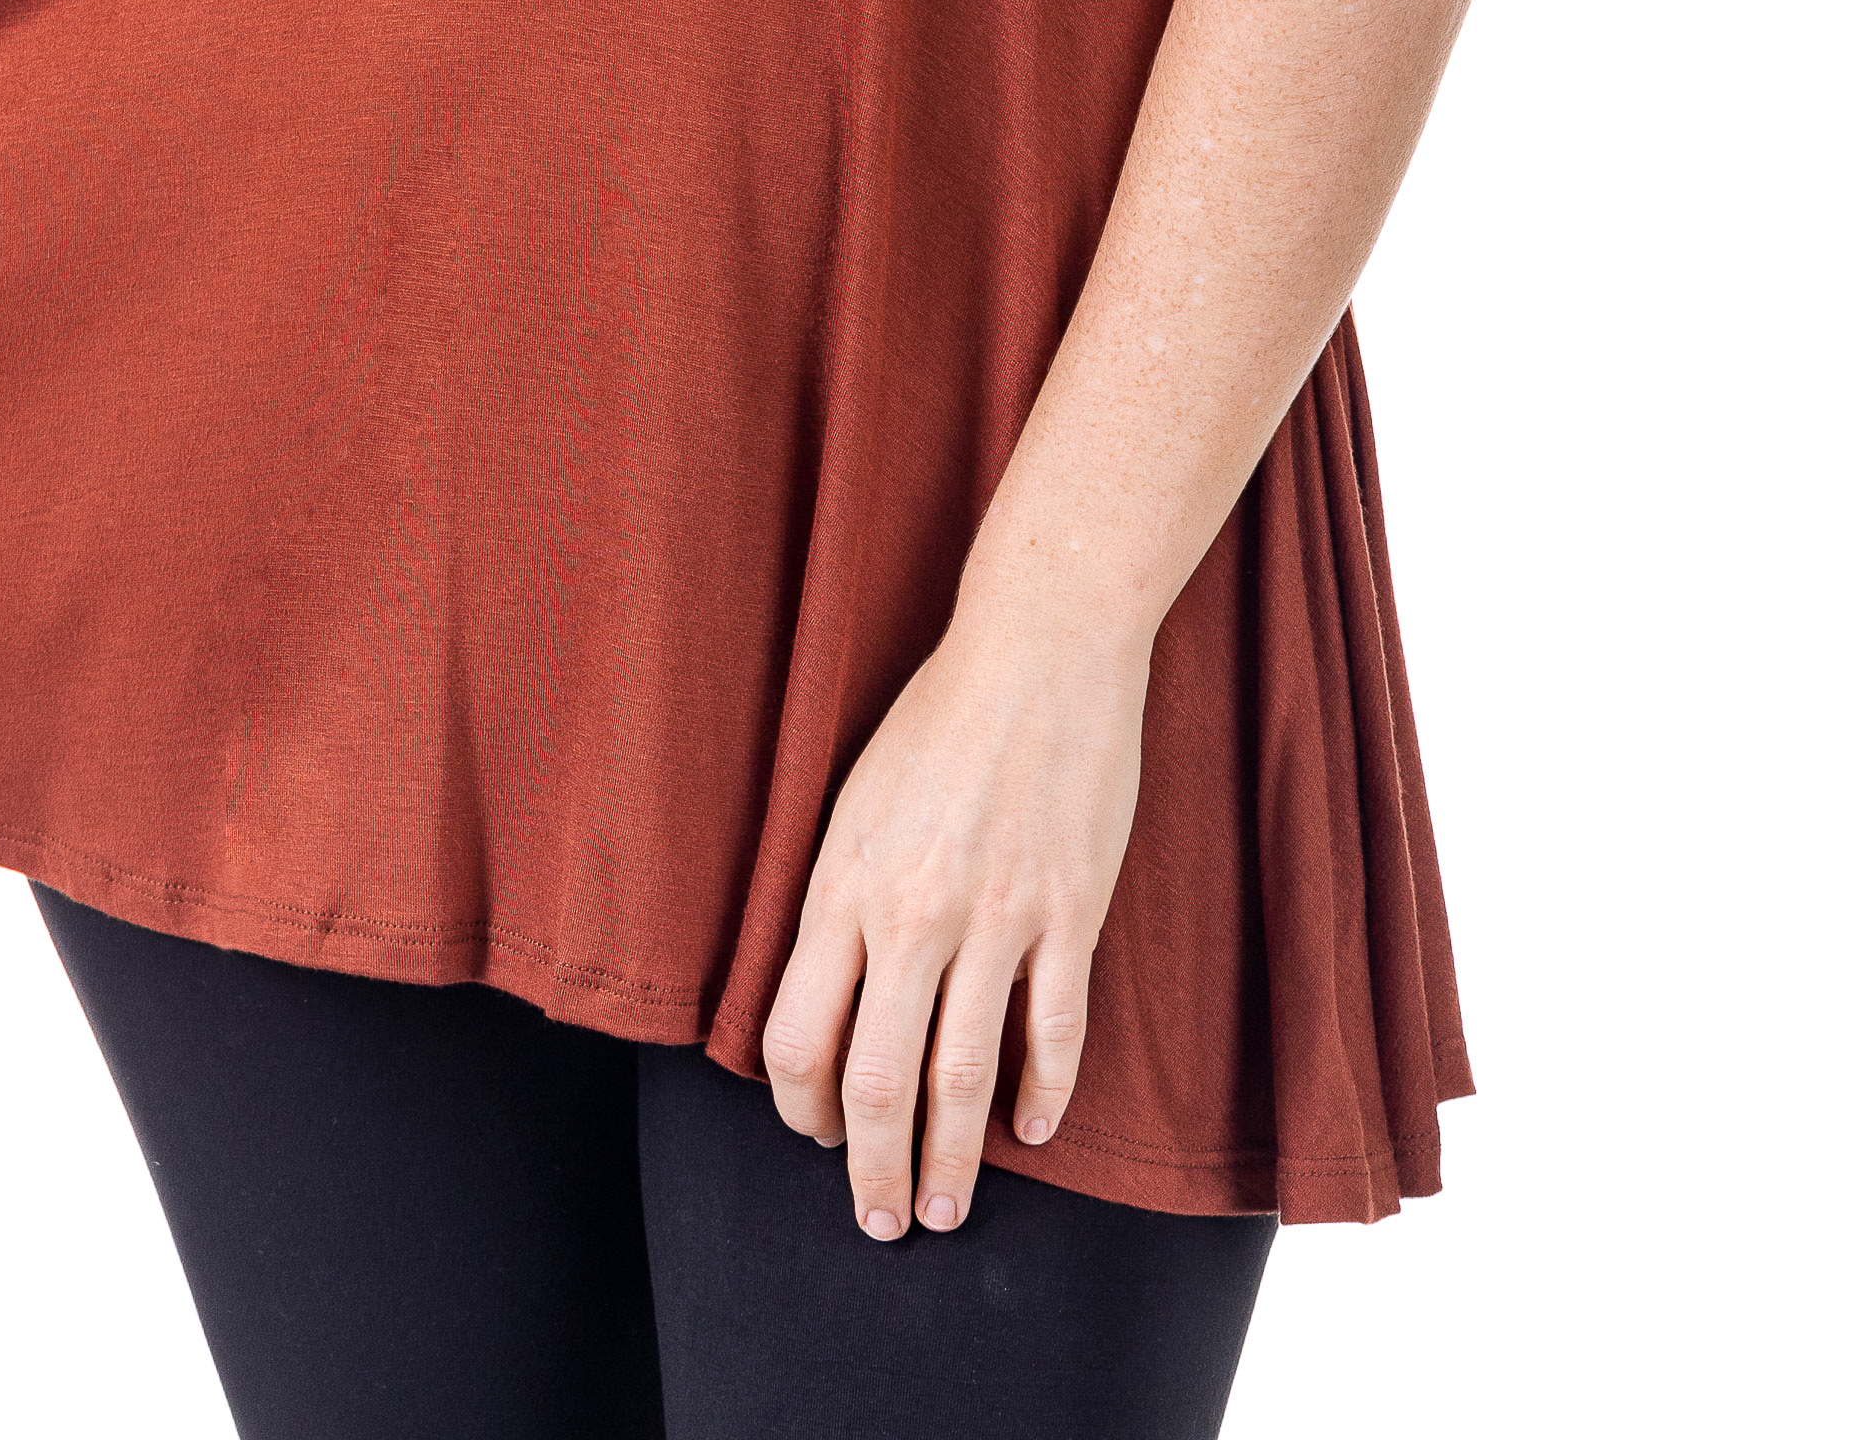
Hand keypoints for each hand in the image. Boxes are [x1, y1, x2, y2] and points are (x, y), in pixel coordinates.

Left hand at [759, 601, 1147, 1239]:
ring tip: (949, 1208)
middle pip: (878, 1081)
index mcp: (844, 884)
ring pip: (966, 1078)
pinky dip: (1043, 1094)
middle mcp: (913, 913)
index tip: (816, 1138)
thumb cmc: (936, 716)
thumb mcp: (852, 800)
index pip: (798, 1036)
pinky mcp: (1072, 912)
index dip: (800, 1107)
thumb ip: (837, 899)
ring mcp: (998, 917)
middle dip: (874, 1170)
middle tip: (884, 1222)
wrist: (1039, 647)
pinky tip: (1032, 1128)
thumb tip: (824, 993)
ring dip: (954, 1159)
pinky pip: (1055, 1031)